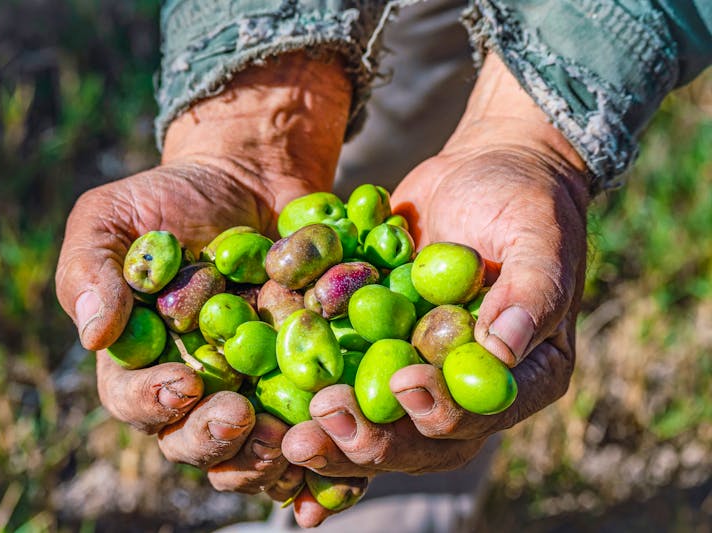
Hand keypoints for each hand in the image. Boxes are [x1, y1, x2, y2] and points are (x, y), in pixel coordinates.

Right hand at [55, 52, 361, 513]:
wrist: (249, 182)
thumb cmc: (171, 199)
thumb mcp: (114, 217)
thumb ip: (91, 269)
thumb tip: (92, 335)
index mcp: (140, 361)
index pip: (134, 400)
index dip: (153, 402)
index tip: (183, 384)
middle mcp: (193, 388)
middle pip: (192, 441)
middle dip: (213, 439)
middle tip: (240, 416)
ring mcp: (248, 390)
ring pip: (250, 451)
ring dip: (266, 455)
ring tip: (290, 435)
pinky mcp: (299, 383)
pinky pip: (308, 427)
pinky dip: (322, 445)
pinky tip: (336, 439)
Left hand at [282, 53, 590, 489]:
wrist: (477, 174)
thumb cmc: (523, 202)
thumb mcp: (539, 237)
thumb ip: (530, 291)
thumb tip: (502, 349)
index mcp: (519, 378)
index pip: (479, 414)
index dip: (441, 411)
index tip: (404, 383)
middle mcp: (463, 390)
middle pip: (416, 438)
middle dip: (369, 439)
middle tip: (321, 423)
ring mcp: (415, 375)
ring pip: (372, 423)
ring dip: (331, 433)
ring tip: (290, 434)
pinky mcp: (374, 352)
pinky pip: (341, 380)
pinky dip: (306, 390)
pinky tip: (268, 396)